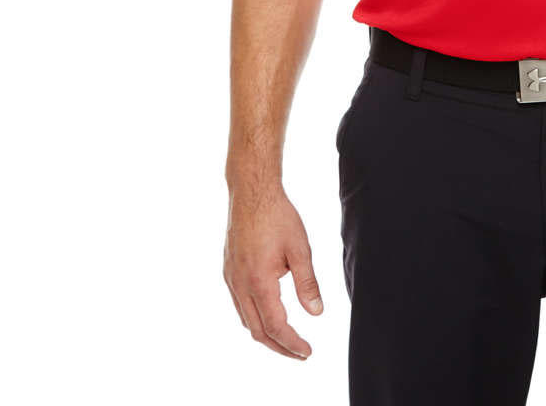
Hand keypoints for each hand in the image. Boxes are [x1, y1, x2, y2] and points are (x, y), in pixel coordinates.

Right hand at [223, 182, 323, 358]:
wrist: (252, 193)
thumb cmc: (277, 216)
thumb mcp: (300, 249)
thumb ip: (307, 283)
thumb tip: (316, 313)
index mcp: (259, 281)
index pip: (275, 326)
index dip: (292, 343)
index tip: (307, 352)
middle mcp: (240, 285)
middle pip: (257, 331)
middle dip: (279, 346)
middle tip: (300, 353)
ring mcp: (231, 279)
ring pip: (246, 320)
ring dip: (266, 334)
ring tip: (287, 339)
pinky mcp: (229, 271)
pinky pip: (240, 305)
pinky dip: (254, 318)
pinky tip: (268, 314)